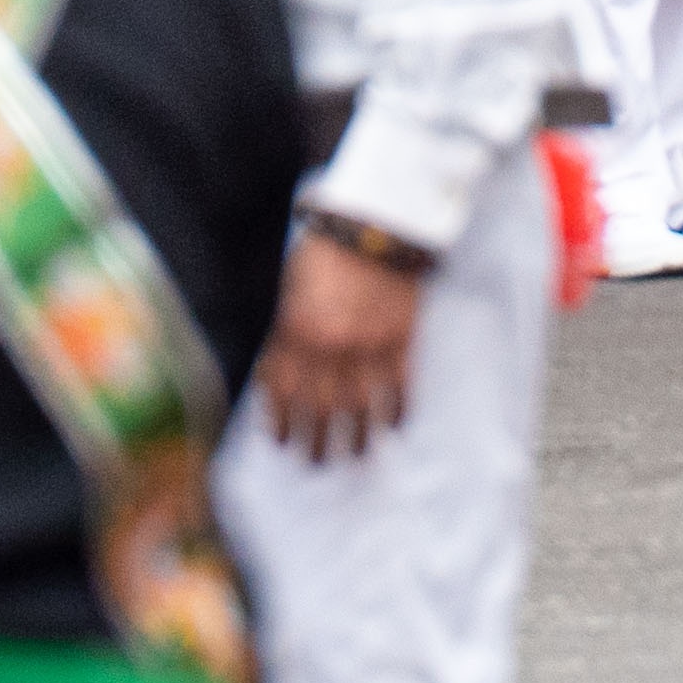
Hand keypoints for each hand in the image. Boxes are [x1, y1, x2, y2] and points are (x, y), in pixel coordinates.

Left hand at [258, 232, 429, 460]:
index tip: (281, 442)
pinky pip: (401, 386)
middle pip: (321, 407)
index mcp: (297, 330)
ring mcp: (370, 346)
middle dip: (316, 440)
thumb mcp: (289, 284)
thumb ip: (285, 329)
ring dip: (356, 436)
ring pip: (361, 405)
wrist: (378, 220)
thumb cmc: (325, 246)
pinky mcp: (403, 339)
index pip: (283, 390)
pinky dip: (398, 409)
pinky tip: (394, 427)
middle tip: (315, 462)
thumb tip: (279, 370)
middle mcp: (332, 346)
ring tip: (354, 456)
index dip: (281, 419)